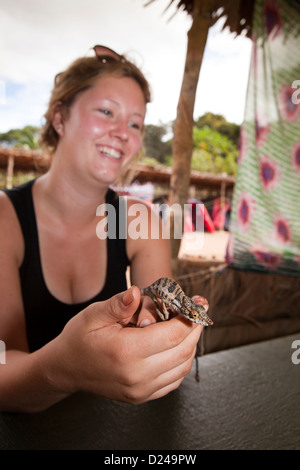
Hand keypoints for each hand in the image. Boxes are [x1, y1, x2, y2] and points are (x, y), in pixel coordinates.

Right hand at [47, 286, 202, 403]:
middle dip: (195, 328)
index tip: (197, 302)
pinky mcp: (142, 396)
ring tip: (188, 326)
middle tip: (197, 311)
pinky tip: (177, 346)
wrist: (66, 369)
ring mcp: (140, 390)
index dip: (190, 316)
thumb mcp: (93, 315)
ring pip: (183, 366)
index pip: (174, 334)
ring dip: (191, 345)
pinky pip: (174, 380)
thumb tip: (137, 292)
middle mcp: (137, 375)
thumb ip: (118, 304)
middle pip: (184, 350)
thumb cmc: (79, 339)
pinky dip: (182, 361)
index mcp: (126, 352)